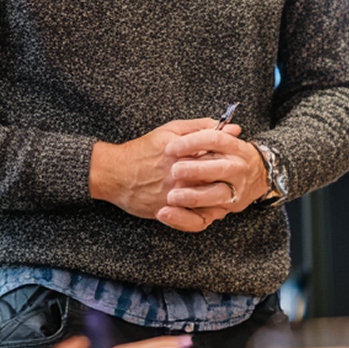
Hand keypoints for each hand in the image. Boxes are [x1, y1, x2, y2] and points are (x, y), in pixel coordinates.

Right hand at [89, 119, 240, 220]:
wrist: (114, 173)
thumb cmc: (142, 150)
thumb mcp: (171, 130)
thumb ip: (201, 127)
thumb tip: (233, 129)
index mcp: (184, 153)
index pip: (220, 156)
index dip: (231, 158)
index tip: (234, 158)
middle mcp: (180, 175)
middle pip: (217, 179)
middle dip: (229, 179)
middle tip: (233, 177)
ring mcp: (174, 194)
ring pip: (210, 200)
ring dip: (220, 198)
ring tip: (222, 192)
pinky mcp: (168, 210)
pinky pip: (196, 220)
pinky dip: (206, 215)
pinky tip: (209, 207)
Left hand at [158, 129, 267, 232]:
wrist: (257, 176)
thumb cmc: (227, 154)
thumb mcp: (215, 136)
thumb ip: (207, 127)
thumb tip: (217, 123)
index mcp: (234, 148)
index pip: (215, 140)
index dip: (193, 142)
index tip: (171, 148)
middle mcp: (236, 170)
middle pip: (220, 168)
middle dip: (196, 170)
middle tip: (174, 171)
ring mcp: (230, 193)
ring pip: (215, 196)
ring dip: (193, 197)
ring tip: (171, 196)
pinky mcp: (218, 212)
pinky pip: (201, 220)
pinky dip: (182, 219)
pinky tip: (165, 213)